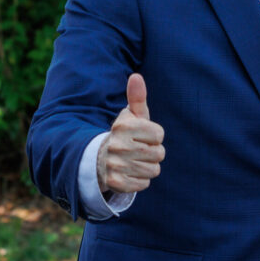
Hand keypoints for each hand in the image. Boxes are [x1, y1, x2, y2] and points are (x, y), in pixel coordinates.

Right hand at [97, 74, 164, 193]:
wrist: (100, 159)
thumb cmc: (124, 135)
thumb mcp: (131, 116)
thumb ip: (136, 97)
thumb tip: (136, 76)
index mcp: (122, 126)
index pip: (159, 135)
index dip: (154, 137)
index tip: (142, 136)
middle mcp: (117, 145)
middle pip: (159, 154)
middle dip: (153, 153)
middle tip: (138, 150)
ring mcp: (115, 165)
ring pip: (153, 170)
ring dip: (147, 167)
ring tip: (134, 161)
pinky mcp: (116, 183)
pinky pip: (144, 183)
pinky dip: (140, 180)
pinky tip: (129, 173)